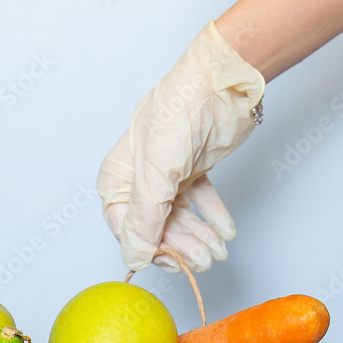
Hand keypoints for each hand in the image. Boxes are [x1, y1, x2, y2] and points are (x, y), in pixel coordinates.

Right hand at [97, 21, 264, 273]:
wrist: (222, 82)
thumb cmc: (179, 113)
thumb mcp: (156, 173)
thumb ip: (144, 220)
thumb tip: (135, 258)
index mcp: (117, 178)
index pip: (126, 228)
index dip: (149, 247)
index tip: (171, 261)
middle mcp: (138, 179)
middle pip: (157, 227)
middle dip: (182, 245)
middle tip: (204, 259)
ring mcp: (167, 175)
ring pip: (180, 218)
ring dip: (200, 236)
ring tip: (218, 247)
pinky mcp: (192, 170)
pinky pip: (200, 202)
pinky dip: (213, 217)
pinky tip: (225, 230)